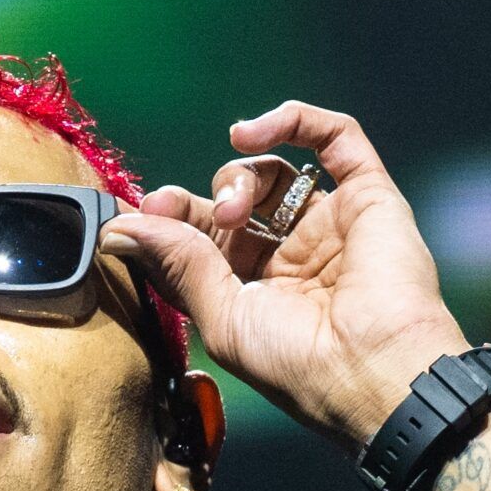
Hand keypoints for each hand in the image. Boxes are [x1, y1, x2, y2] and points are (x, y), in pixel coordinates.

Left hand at [102, 101, 469, 450]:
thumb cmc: (297, 366)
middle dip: (201, 199)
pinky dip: (293, 119)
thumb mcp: (221, 318)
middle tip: (176, 209)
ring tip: (233, 206)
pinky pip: (336, 138)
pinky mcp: (369, 197)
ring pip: (275, 172)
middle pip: (234, 200)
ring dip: (240, 174)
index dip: (170, 221)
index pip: (202, 239)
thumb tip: (118, 229)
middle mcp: (291, 257)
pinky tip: (251, 132)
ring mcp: (330, 225)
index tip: (142, 216)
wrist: (372, 370)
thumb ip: (176, 265)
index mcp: (254, 293)